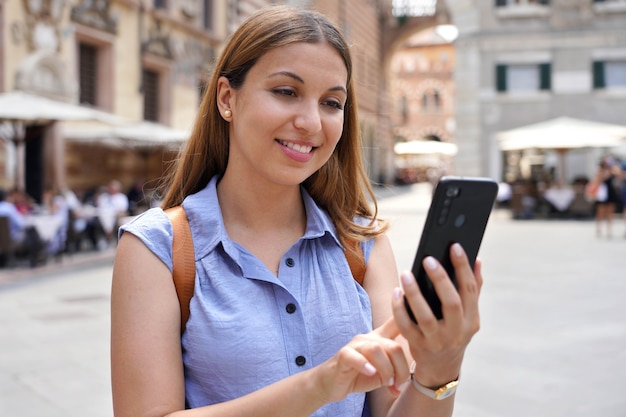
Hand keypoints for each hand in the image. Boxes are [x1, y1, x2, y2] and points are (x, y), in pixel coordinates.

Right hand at [314, 317, 409, 403]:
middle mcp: (369, 338)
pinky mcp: (343, 355)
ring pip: (377, 349)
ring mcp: (355, 345)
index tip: (422, 312)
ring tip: (387, 383)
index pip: (396, 322)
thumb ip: (397, 368)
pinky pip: (354, 356)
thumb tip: (413, 378)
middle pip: (393, 346)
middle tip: (398, 384)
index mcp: (380, 339)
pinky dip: (364, 365)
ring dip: (386, 370)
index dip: (408, 315)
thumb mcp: (382, 370)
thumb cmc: (359, 374)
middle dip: (401, 369)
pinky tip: (371, 373)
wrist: (332, 383)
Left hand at [392, 243, 481, 386]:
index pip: (469, 290)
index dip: (463, 267)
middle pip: (451, 303)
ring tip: (406, 274)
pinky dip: (400, 309)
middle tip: (427, 259)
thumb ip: (473, 288)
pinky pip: (406, 326)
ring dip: (415, 294)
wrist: (441, 366)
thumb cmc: (454, 331)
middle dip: (440, 280)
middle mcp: (456, 331)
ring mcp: (437, 340)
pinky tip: (396, 293)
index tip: (454, 246)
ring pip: (426, 316)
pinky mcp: (418, 346)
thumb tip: (477, 260)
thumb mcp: (468, 315)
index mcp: (471, 319)